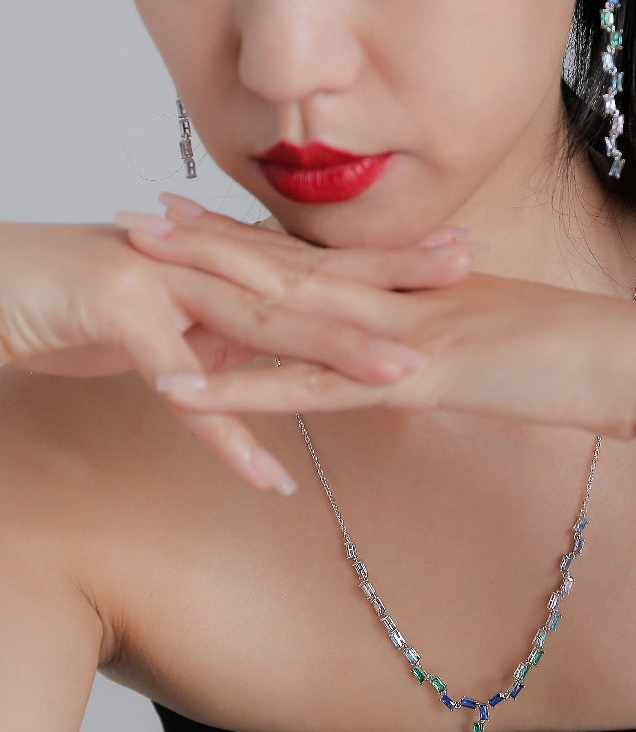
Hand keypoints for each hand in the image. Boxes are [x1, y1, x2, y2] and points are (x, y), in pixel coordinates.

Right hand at [0, 196, 481, 491]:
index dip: (390, 257)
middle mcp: (206, 265)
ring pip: (263, 324)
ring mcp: (164, 285)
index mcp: (223, 263)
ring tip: (404, 374)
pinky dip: (226, 437)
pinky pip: (183, 392)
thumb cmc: (72, 302)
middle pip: (313, 275)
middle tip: (467, 268)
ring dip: (333, 353)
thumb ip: (220, 330)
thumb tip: (266, 357)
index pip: (323, 260)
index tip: (458, 253)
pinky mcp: (116, 317)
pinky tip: (269, 478)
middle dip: (393, 277)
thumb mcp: (165, 316)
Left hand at [139, 212, 635, 446]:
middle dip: (220, 244)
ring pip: (294, 311)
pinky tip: (190, 385)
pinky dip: (249, 385)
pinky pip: (318, 385)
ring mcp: (412, 333)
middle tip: (151, 216)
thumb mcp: (528, 346)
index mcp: (435, 289)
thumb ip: (482, 347)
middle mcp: (413, 299)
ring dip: (214, 291)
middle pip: (301, 266)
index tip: (222, 224)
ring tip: (143, 265)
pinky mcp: (423, 376)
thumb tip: (460, 356)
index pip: (339, 262)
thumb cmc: (605, 357)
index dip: (276, 242)